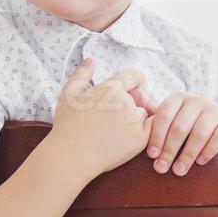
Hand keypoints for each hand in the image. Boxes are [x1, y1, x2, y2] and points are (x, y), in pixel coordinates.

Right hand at [50, 58, 152, 178]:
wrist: (72, 156)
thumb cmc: (67, 125)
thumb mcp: (69, 93)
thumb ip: (82, 74)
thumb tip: (91, 60)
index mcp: (110, 88)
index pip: (132, 76)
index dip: (135, 78)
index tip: (137, 81)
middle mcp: (125, 102)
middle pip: (136, 97)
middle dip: (129, 102)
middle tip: (114, 115)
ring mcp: (134, 121)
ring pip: (142, 113)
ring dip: (134, 118)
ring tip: (115, 129)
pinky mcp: (140, 139)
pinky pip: (149, 130)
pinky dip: (142, 130)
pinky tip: (128, 136)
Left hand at [143, 91, 217, 176]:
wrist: (217, 139)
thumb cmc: (186, 136)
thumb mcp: (171, 129)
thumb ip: (157, 131)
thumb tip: (138, 145)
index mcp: (178, 99)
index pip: (164, 115)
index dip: (156, 136)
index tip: (151, 155)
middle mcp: (198, 100)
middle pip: (180, 125)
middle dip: (169, 150)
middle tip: (162, 168)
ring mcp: (216, 110)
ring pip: (199, 132)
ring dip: (187, 154)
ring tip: (178, 170)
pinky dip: (208, 151)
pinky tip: (200, 162)